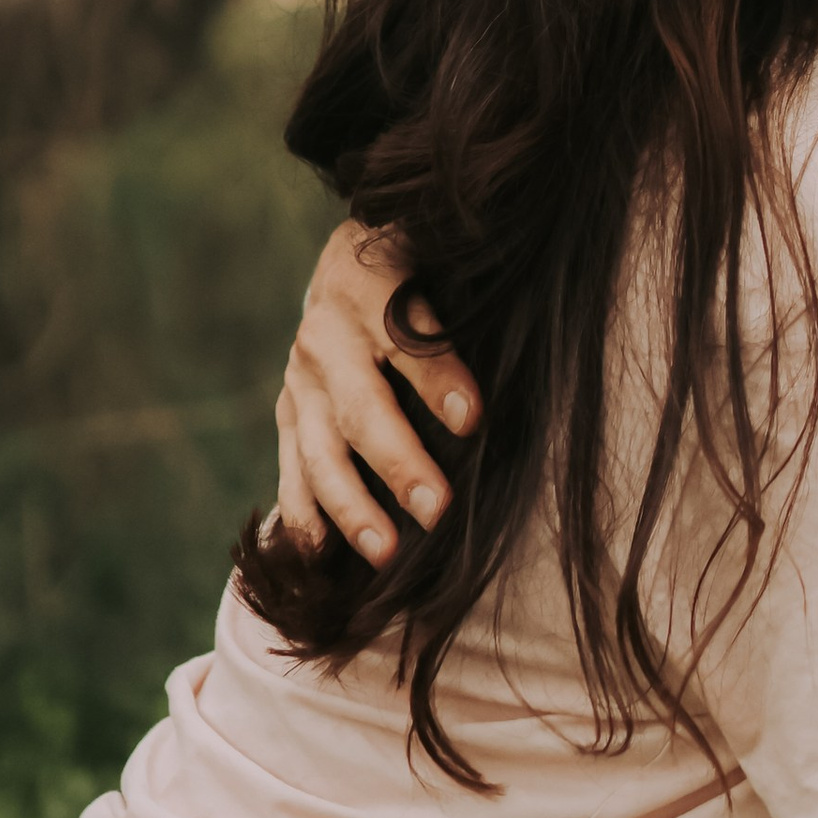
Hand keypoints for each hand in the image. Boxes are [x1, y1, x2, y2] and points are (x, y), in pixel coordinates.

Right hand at [274, 218, 481, 564]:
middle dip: (399, 464)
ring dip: (350, 506)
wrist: (344, 262)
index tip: (473, 418)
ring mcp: (300, 380)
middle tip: (438, 511)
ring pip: (319, 450)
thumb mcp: (441, 262)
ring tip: (386, 553)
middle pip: (362, 407)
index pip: (407, 337)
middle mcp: (327, 338)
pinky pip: (291, 468)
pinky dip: (303, 514)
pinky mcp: (288, 413)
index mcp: (371, 289)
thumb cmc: (420, 268)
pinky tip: (321, 556)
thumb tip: (529, 348)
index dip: (438, 378)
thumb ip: (470, 300)